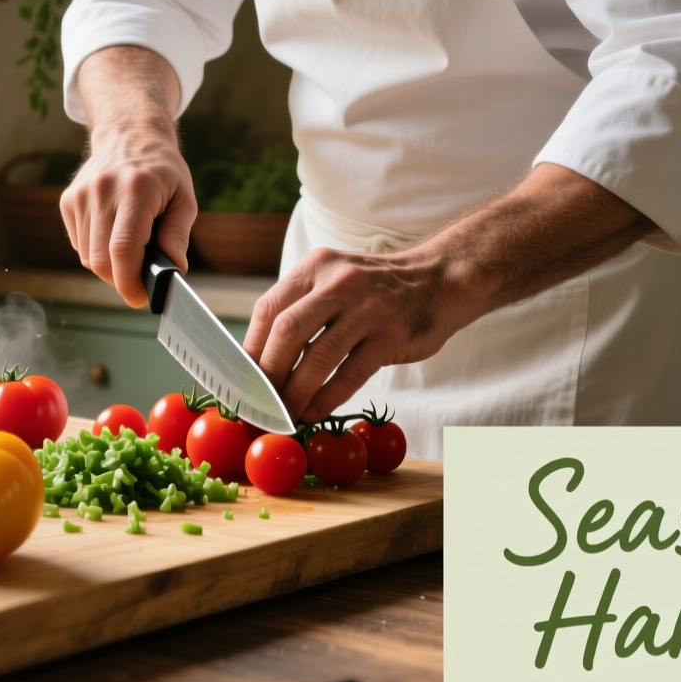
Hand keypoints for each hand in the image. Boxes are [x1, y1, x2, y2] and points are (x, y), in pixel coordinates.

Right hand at [60, 46, 194, 306]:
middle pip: (101, 259)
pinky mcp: (68, 201)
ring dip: (109, 266)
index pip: (123, 248)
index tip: (140, 298)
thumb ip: (178, 234)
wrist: (129, 134)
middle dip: (121, 280)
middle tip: (140, 281)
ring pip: (88, 257)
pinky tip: (113, 235)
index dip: (129, 282)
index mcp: (136, 189)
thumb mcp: (184, 197)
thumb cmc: (162, 170)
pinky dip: (97, 251)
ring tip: (131, 252)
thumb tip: (173, 269)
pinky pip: (80, 244)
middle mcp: (102, 191)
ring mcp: (80, 195)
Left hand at [243, 247, 482, 423]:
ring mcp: (368, 308)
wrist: (438, 279)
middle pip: (287, 332)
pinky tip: (314, 412)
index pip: (268, 309)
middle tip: (259, 402)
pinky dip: (327, 398)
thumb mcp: (334, 280)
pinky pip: (351, 373)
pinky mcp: (392, 335)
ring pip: (318, 356)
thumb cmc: (375, 290)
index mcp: (315, 267)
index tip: (241, 379)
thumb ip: (301, 308)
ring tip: (285, 414)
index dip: (251, 349)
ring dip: (296, 392)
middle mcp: (338, 283)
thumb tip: (260, 359)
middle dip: (268, 374)